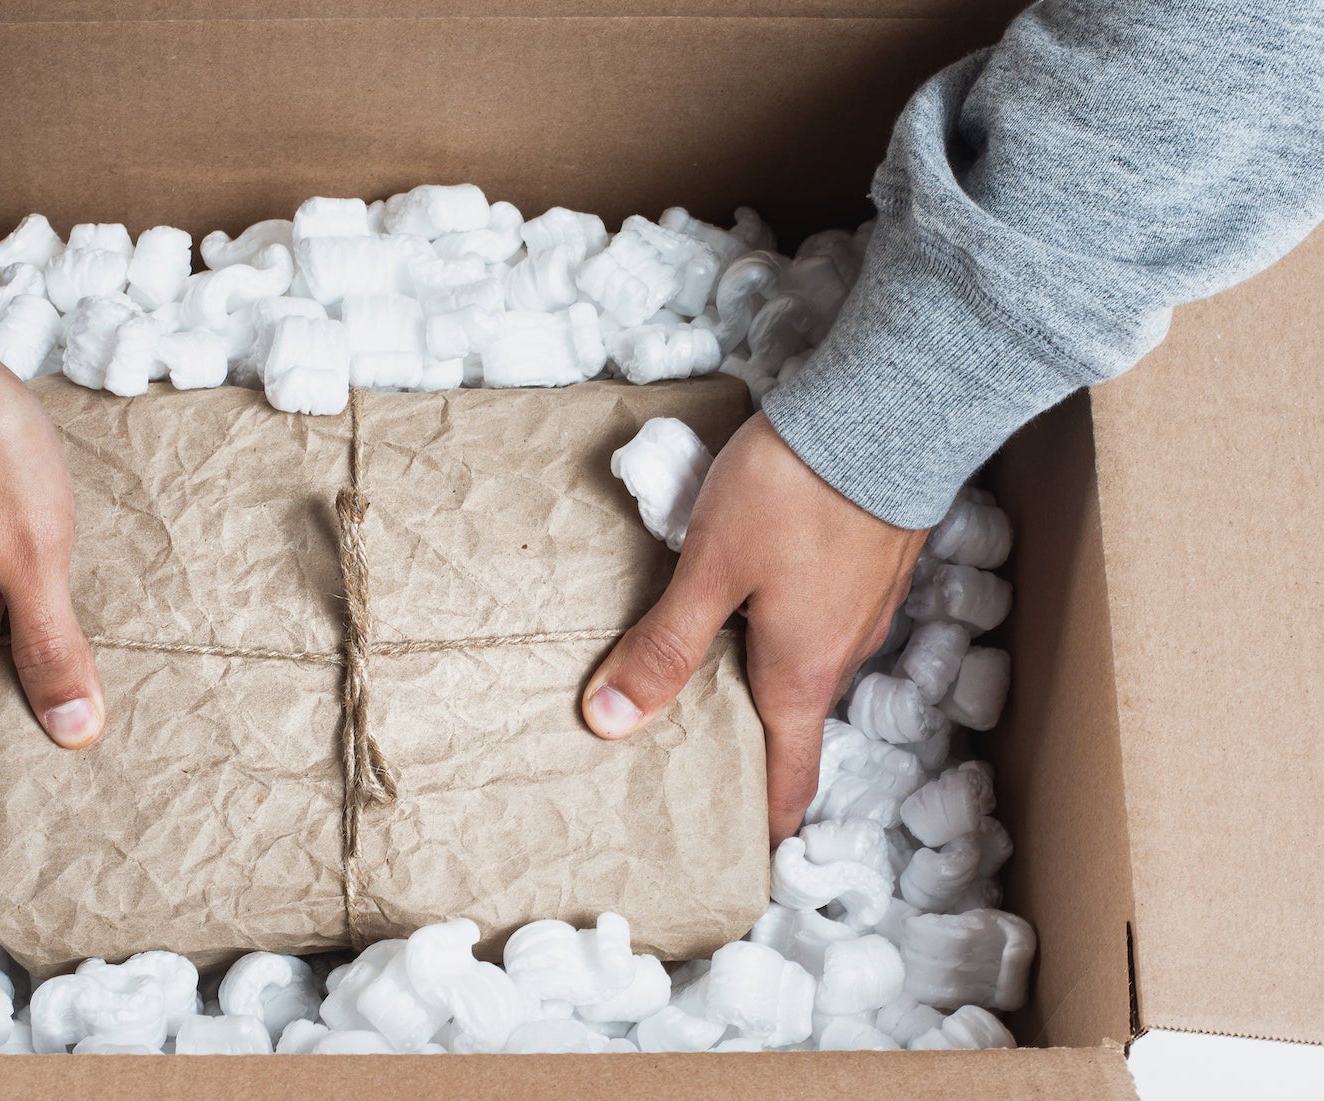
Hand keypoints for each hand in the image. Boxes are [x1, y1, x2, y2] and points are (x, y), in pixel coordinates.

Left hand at [581, 413, 924, 847]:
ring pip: (805, 663)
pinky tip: (745, 601)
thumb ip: (662, 647)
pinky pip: (819, 618)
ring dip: (760, 678)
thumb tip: (607, 723)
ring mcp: (865, 609)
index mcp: (802, 676)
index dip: (764, 828)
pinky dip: (781, 628)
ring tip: (703, 675)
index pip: (788, 780)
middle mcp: (843, 654)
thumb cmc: (795, 491)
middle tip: (693, 759)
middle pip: (792, 723)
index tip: (743, 860)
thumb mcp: (709, 570)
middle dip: (747, 747)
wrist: (887, 409)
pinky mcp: (870, 564)